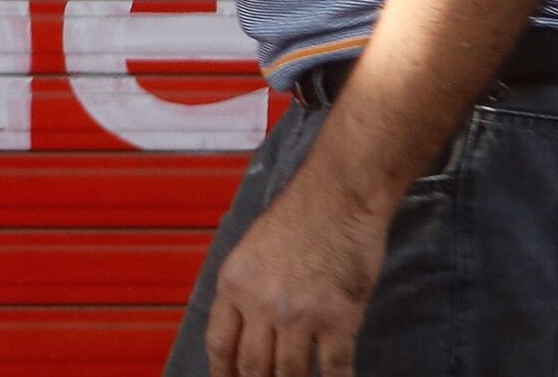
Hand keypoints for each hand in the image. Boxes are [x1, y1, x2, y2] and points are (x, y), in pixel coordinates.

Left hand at [207, 181, 388, 375]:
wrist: (338, 197)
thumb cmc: (298, 215)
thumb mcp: (251, 249)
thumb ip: (245, 288)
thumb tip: (244, 323)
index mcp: (234, 283)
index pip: (219, 343)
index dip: (222, 373)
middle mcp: (260, 304)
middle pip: (251, 364)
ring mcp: (299, 316)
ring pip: (288, 373)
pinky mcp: (338, 320)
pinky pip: (333, 368)